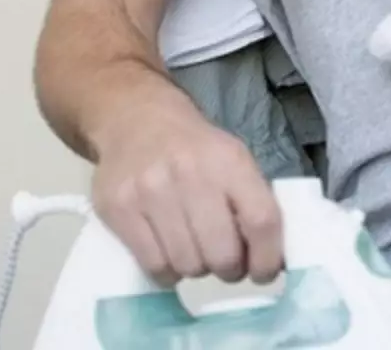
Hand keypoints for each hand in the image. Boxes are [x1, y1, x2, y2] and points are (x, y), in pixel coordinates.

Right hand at [91, 84, 282, 286]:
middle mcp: (191, 174)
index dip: (267, 257)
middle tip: (224, 262)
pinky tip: (170, 254)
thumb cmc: (194, 146)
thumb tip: (270, 258)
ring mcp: (151, 191)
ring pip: (187, 265)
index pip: (261, 220)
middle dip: (229, 268)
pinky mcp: (119, 208)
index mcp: (230, 161)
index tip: (263, 271)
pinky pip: (153, 266)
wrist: (137, 118)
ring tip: (194, 250)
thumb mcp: (233, 158)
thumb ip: (252, 201)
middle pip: (222, 253)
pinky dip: (167, 272)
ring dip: (196, 268)